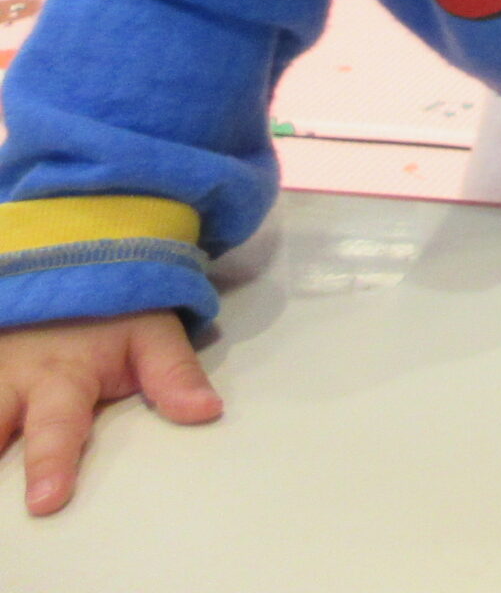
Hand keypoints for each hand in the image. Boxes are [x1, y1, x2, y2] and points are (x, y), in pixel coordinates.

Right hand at [0, 310, 222, 515]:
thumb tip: (207, 412)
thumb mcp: (151, 333)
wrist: (65, 265)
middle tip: (1, 507)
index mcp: (62, 379)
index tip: (46, 502)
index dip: (52, 464)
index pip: (58, 428)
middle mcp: (10, 384)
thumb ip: (174, 375)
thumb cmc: (111, 314)